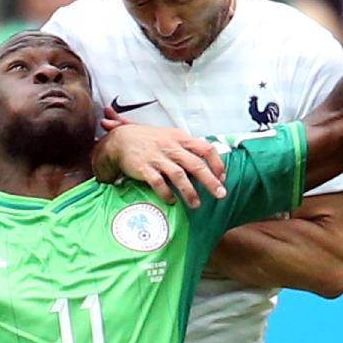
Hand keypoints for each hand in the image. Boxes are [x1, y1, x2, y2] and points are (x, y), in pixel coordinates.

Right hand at [93, 122, 226, 207]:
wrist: (121, 139)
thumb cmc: (149, 140)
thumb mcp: (171, 137)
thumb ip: (188, 149)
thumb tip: (206, 165)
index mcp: (181, 138)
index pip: (206, 148)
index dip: (217, 164)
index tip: (222, 177)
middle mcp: (171, 147)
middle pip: (196, 165)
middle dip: (210, 181)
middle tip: (220, 194)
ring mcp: (158, 157)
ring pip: (179, 175)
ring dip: (190, 192)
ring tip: (196, 204)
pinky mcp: (144, 168)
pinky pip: (158, 182)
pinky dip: (166, 193)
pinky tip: (171, 201)